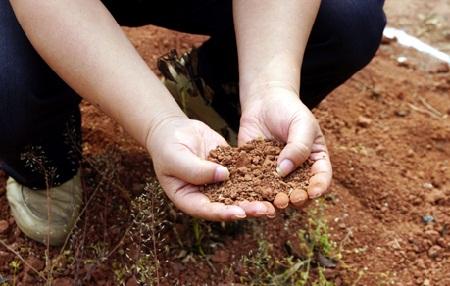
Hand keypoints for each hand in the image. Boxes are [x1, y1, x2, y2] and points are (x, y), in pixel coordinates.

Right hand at [146, 117, 275, 220]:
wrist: (172, 129)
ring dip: (256, 197)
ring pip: (239, 193)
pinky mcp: (228, 169)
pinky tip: (273, 178)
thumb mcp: (176, 157)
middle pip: (227, 206)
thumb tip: (224, 176)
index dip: (224, 213)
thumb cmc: (167, 145)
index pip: (207, 210)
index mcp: (189, 199)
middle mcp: (205, 195)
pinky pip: (243, 175)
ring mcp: (218, 183)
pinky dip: (257, 178)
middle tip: (267, 210)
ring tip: (275, 200)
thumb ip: (196, 169)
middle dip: (247, 209)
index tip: (240, 213)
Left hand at [239, 86, 331, 208]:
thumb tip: (284, 171)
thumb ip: (298, 146)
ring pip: (280, 194)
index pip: (322, 177)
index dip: (319, 187)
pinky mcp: (258, 173)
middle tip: (291, 199)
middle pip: (302, 192)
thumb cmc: (288, 110)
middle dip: (298, 198)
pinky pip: (258, 186)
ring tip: (274, 202)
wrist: (264, 102)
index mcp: (315, 160)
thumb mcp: (300, 124)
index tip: (313, 192)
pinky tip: (253, 198)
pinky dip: (256, 194)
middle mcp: (298, 171)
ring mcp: (277, 174)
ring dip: (278, 201)